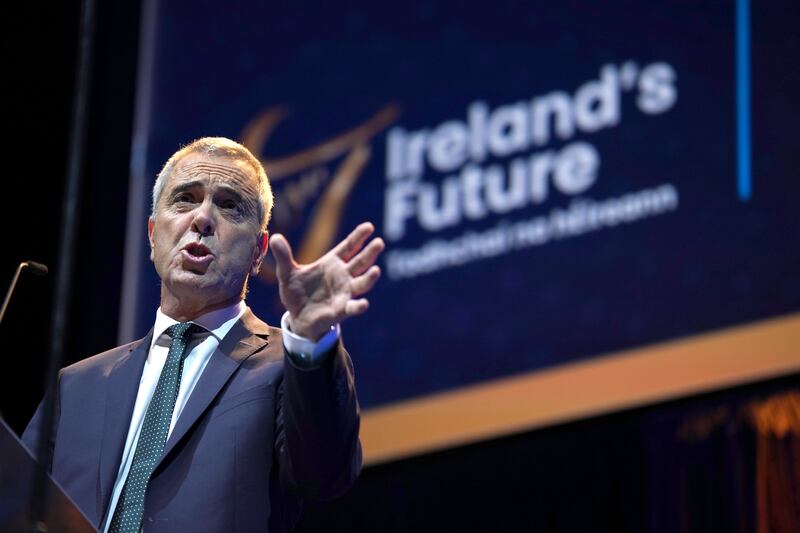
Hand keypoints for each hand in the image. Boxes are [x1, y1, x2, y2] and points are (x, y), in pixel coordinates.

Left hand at [269, 222, 383, 340]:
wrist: (297, 318)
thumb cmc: (296, 293)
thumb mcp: (287, 273)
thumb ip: (284, 256)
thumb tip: (275, 237)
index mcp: (331, 263)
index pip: (349, 247)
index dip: (359, 237)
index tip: (369, 227)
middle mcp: (342, 276)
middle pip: (360, 262)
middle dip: (370, 253)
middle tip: (379, 242)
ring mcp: (344, 293)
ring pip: (361, 283)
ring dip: (369, 278)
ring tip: (375, 270)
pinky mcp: (341, 310)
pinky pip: (353, 307)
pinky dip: (359, 306)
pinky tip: (363, 304)